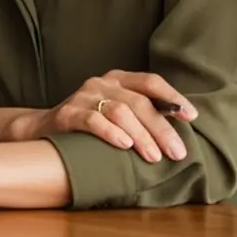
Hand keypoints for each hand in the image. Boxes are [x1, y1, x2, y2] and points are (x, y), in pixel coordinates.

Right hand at [11, 71, 196, 162]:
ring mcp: (83, 96)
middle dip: (161, 128)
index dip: (173, 96)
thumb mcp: (116, 113)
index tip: (191, 117)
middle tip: (177, 153)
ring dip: (141, 136)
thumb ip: (141, 115)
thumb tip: (180, 135)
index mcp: (117, 79)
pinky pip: (93, 120)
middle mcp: (101, 83)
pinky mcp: (68, 113)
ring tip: (154, 157)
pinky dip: (111, 133)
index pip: (150, 81)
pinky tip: (124, 145)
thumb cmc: (90, 125)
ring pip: (120, 111)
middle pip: (138, 102)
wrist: (44, 130)